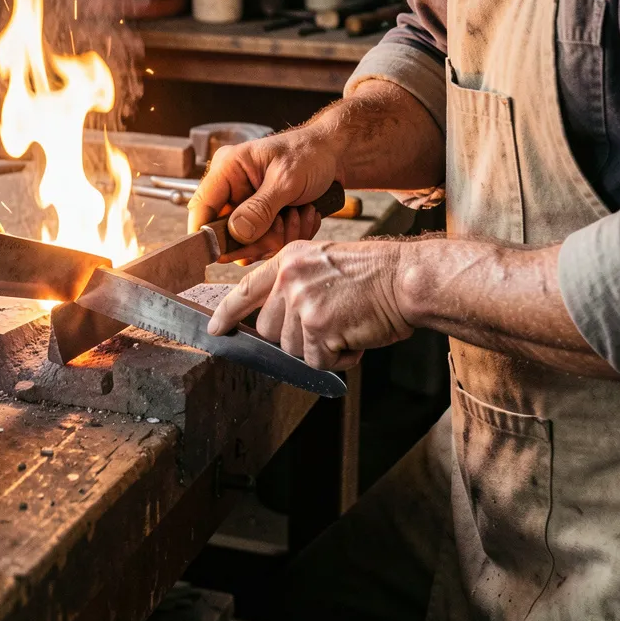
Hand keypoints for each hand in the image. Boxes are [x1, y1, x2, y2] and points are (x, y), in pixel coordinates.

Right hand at [187, 129, 341, 260]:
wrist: (333, 155)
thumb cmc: (309, 154)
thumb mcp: (286, 179)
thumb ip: (261, 207)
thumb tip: (237, 233)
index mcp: (227, 169)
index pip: (201, 207)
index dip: (207, 234)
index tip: (224, 253)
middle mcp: (231, 188)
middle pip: (226, 233)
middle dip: (259, 238)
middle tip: (286, 221)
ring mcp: (245, 206)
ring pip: (248, 244)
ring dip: (279, 237)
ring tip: (299, 213)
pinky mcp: (260, 219)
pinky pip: (265, 243)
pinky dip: (288, 236)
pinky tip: (303, 215)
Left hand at [206, 239, 413, 370]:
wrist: (405, 278)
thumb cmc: (374, 275)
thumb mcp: (323, 263)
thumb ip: (295, 285)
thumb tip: (276, 322)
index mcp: (288, 260)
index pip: (245, 289)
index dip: (227, 313)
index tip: (214, 329)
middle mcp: (288, 278)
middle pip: (268, 330)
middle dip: (294, 337)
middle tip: (328, 326)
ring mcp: (301, 302)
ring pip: (292, 348)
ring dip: (320, 348)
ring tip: (347, 327)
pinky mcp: (318, 326)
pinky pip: (318, 360)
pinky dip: (338, 359)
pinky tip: (355, 339)